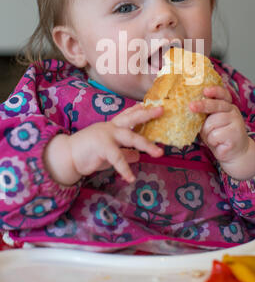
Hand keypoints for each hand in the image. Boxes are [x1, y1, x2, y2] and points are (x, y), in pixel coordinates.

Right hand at [45, 104, 163, 185]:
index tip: (149, 104)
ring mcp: (106, 135)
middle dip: (147, 114)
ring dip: (146, 144)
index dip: (138, 109)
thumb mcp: (109, 153)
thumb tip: (138, 155)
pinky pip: (118, 158)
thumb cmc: (87, 154)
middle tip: (161, 110)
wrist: (66, 157)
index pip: (126, 115)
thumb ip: (124, 152)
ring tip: (159, 153)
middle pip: (132, 118)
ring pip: (130, 137)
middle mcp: (110, 127)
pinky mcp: (102, 147)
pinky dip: (125, 169)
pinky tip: (130, 178)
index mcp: (111, 126)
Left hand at [189, 86, 254, 179]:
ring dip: (207, 133)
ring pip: (211, 124)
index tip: (205, 90)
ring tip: (213, 137)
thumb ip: (204, 114)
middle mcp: (233, 111)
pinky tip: (219, 143)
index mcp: (227, 105)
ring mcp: (236, 122)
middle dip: (202, 105)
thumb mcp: (210, 122)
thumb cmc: (219, 135)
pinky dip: (212, 141)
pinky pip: (215, 136)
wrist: (235, 153)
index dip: (214, 91)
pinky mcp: (236, 135)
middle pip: (216, 106)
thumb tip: (189, 107)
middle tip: (191, 106)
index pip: (223, 94)